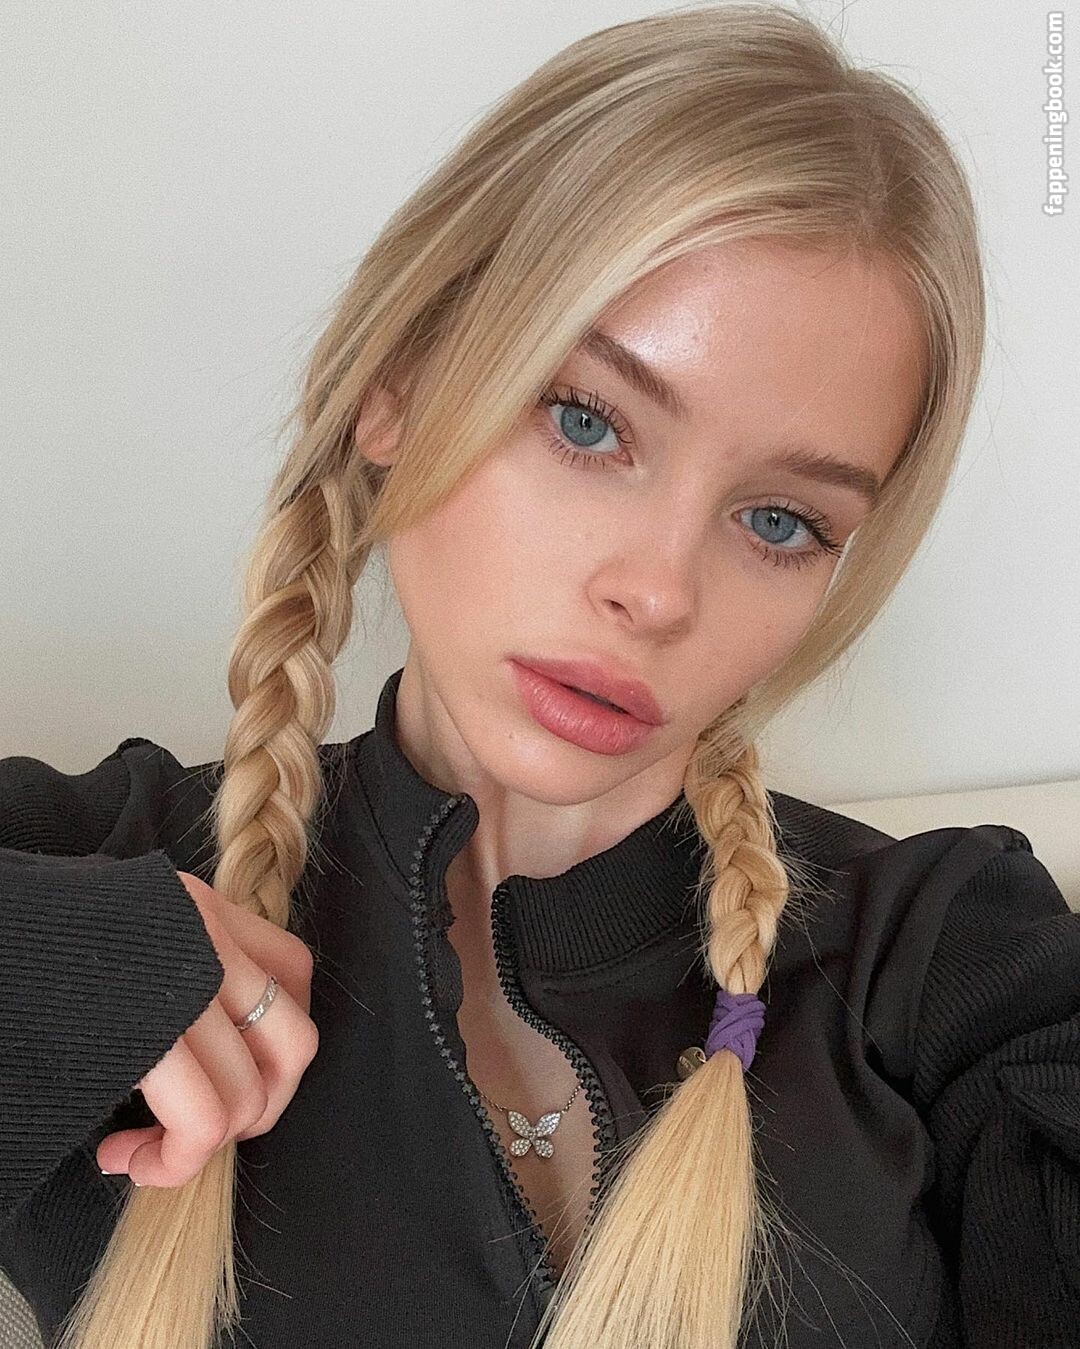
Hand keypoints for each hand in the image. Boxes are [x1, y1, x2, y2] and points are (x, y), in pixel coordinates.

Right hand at [95, 870, 318, 1187]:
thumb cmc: (31, 950)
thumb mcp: (123, 943)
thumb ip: (178, 972)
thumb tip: (223, 1055)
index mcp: (201, 908)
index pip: (293, 973)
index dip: (273, 1043)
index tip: (225, 1075)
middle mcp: (206, 932)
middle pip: (294, 1043)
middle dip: (254, 1111)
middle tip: (192, 1132)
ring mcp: (183, 976)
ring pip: (248, 1093)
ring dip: (201, 1150)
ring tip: (144, 1153)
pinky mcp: (148, 1028)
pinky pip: (204, 1118)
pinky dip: (171, 1162)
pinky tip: (122, 1157)